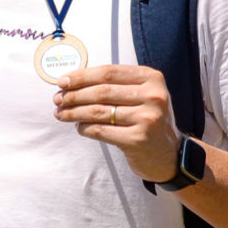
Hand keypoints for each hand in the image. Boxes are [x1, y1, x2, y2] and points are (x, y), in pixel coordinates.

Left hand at [53, 64, 185, 183]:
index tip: (62, 81)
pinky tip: (78, 127)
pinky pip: (100, 130)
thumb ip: (116, 85)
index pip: (109, 72)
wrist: (169, 155)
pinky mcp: (138, 139)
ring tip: (60, 113)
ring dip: (73, 112)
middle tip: (57, 99)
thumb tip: (73, 82)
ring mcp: (147, 118)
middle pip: (102, 91)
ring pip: (98, 111)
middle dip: (74, 95)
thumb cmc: (148, 120)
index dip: (82, 76)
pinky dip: (84, 128)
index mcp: (152, 78)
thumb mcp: (142, 96)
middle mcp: (153, 96)